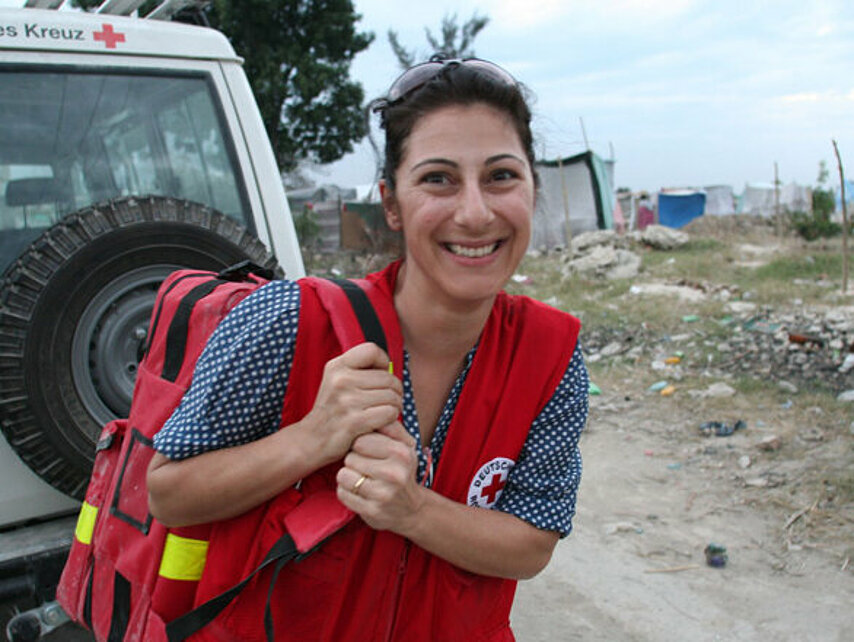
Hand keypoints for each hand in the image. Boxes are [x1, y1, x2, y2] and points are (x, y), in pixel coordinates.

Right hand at [302, 343, 401, 463]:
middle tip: (390, 400)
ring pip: (392, 396)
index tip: (380, 376)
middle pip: (388, 378)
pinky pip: (389, 413)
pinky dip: (391, 419)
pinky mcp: (354, 422)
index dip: (383, 362)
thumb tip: (390, 367)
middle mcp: (340, 380)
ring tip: (386, 411)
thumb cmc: (333, 410)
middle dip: (395, 390)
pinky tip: (382, 423)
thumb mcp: (337, 382)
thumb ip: (360, 371)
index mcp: (336, 367)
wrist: (311, 440)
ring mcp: (347, 401)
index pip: (371, 350)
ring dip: (395, 406)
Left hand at [336, 422, 423, 532]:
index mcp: (401, 453)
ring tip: (362, 479)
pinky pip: (342, 493)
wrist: (411, 510)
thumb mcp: (402, 447)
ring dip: (348, 477)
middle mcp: (394, 473)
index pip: (361, 440)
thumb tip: (373, 408)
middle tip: (367, 468)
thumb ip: (389, 427)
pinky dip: (347, 492)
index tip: (369, 452)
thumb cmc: (401, 471)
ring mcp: (383, 494)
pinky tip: (360, 493)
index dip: (360, 445)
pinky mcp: (371, 511)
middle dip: (354, 461)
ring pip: (343, 475)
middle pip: (350, 457)